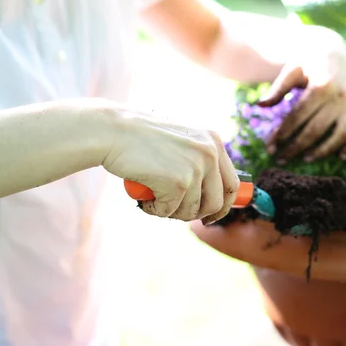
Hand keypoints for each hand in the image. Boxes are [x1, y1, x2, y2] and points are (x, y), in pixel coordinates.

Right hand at [103, 109, 238, 223]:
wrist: (113, 130)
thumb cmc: (141, 137)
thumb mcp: (181, 140)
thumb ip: (198, 159)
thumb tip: (213, 194)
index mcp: (214, 142)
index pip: (232, 184)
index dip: (224, 205)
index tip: (211, 215)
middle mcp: (210, 153)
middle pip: (217, 203)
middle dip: (198, 214)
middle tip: (178, 213)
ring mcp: (196, 168)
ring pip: (192, 211)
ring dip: (172, 212)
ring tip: (154, 199)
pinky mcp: (178, 183)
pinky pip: (169, 211)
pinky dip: (155, 210)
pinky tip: (144, 198)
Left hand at [258, 30, 345, 163]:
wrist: (333, 52)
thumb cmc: (308, 62)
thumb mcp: (292, 70)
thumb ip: (278, 88)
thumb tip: (261, 105)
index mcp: (322, 86)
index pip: (299, 116)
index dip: (284, 132)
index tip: (271, 145)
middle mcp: (339, 97)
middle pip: (316, 129)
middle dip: (296, 147)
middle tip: (281, 158)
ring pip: (339, 136)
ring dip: (323, 151)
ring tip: (306, 159)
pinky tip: (341, 157)